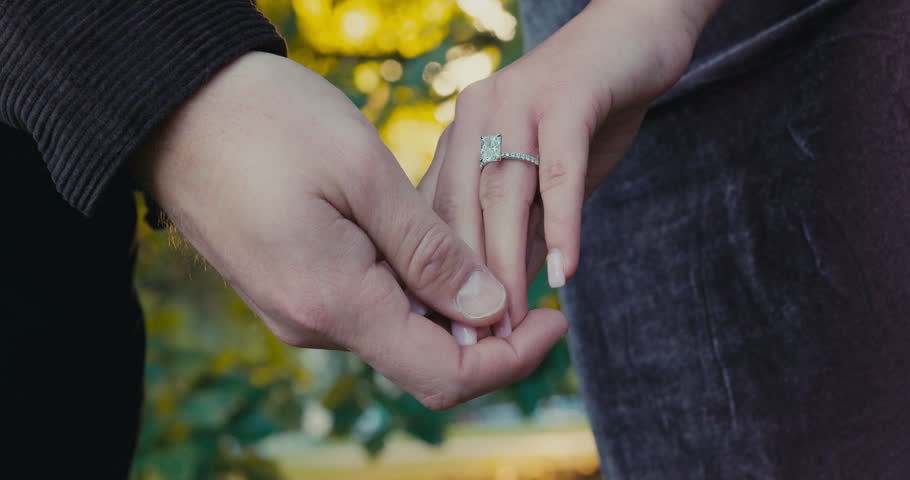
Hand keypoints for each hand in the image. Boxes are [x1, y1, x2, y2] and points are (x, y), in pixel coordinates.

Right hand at [132, 52, 567, 409]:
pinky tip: (425, 241)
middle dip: (489, 332)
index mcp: (335, 301)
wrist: (174, 107)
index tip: (559, 319)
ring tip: (480, 245)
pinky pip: (366, 305)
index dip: (513, 360)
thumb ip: (430, 251)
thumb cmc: (267, 122)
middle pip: (424, 360)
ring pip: (397, 330)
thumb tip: (490, 310)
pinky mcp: (292, 287)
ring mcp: (298, 309)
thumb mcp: (363, 173)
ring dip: (448, 304)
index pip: (445, 375)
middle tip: (531, 274)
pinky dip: (410, 287)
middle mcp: (313, 323)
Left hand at [420, 0, 721, 330]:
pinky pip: (559, 169)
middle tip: (474, 345)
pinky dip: (561, 223)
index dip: (437, 278)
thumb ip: (523, 224)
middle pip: (460, 210)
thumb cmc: (586, 112)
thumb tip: (507, 290)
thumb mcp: (545, 177)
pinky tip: (564, 272)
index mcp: (461, 137)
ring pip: (502, 194)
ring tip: (511, 322)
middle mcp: (476, 117)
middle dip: (465, 284)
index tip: (446, 333)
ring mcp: (517, 102)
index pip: (437, 216)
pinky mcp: (566, 95)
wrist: (634, 35)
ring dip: (506, 265)